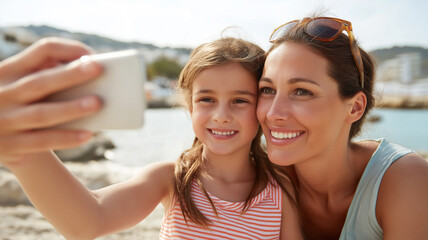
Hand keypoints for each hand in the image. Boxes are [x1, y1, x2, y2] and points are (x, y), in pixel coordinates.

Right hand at [0, 37, 102, 164]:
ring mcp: (4, 120)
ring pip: (42, 113)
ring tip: (97, 103)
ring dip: (71, 108)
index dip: (69, 49)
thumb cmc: (17, 106)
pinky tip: (87, 134)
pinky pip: (42, 141)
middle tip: (98, 69)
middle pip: (40, 82)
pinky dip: (66, 138)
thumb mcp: (19, 85)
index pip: (42, 50)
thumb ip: (47, 75)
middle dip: (70, 75)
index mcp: (9, 71)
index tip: (92, 56)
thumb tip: (89, 73)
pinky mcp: (10, 146)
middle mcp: (3, 94)